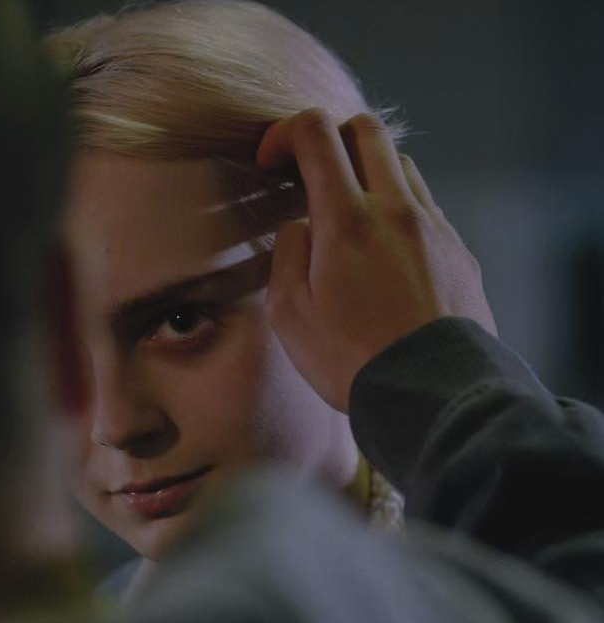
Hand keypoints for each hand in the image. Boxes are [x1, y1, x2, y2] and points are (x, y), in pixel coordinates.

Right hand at [256, 108, 496, 413]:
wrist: (433, 395)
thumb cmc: (352, 360)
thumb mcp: (289, 314)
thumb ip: (288, 254)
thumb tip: (302, 226)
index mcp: (347, 220)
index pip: (317, 133)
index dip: (284, 132)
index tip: (271, 159)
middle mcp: (396, 210)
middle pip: (367, 129)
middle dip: (330, 135)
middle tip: (309, 171)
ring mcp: (434, 227)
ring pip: (401, 164)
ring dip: (367, 171)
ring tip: (347, 211)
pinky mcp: (459, 250)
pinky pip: (425, 205)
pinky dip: (397, 206)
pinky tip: (383, 247)